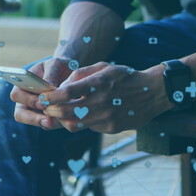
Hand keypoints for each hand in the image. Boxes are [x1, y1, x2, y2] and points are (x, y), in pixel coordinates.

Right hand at [10, 57, 74, 128]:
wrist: (68, 72)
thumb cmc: (58, 66)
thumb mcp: (55, 64)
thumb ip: (51, 74)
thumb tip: (50, 86)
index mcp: (22, 84)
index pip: (16, 95)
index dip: (27, 100)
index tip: (41, 102)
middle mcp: (25, 100)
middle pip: (21, 115)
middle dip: (34, 118)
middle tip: (49, 119)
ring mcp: (35, 111)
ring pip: (36, 122)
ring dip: (48, 123)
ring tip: (60, 121)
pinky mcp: (47, 117)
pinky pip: (49, 125)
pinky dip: (57, 123)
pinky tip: (67, 119)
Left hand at [38, 62, 173, 132]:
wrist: (153, 92)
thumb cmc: (124, 77)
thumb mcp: (103, 67)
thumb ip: (80, 74)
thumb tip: (61, 87)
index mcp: (98, 83)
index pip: (67, 93)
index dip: (50, 97)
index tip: (42, 97)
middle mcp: (102, 102)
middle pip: (66, 112)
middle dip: (51, 111)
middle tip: (46, 108)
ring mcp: (107, 118)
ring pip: (74, 124)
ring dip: (63, 120)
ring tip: (59, 114)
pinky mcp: (111, 129)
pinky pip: (88, 128)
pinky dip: (81, 122)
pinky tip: (83, 115)